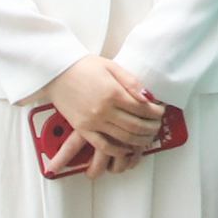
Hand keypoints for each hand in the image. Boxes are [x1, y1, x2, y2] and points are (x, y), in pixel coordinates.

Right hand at [43, 54, 169, 155]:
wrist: (57, 71)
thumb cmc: (84, 66)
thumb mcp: (111, 67)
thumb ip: (131, 82)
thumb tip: (148, 98)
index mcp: (113, 93)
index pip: (142, 109)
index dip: (155, 112)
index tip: (161, 112)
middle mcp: (103, 110)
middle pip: (135, 126)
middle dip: (151, 128)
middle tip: (157, 126)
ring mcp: (92, 122)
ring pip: (123, 138)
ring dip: (139, 140)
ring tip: (147, 137)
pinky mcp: (82, 129)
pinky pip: (103, 146)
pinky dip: (118, 150)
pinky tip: (127, 148)